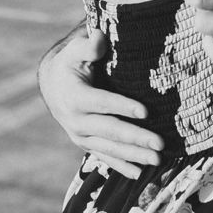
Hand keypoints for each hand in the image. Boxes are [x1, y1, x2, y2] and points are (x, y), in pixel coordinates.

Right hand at [38, 27, 162, 176]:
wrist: (53, 85)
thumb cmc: (71, 62)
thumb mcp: (75, 49)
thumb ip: (88, 44)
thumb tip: (99, 38)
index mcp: (75, 97)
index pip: (102, 103)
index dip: (123, 107)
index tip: (145, 111)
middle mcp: (76, 121)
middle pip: (110, 130)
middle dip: (136, 138)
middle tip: (160, 143)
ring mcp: (80, 136)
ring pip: (110, 148)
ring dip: (134, 155)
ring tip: (157, 160)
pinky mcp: (86, 143)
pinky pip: (105, 156)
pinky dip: (122, 166)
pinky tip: (140, 173)